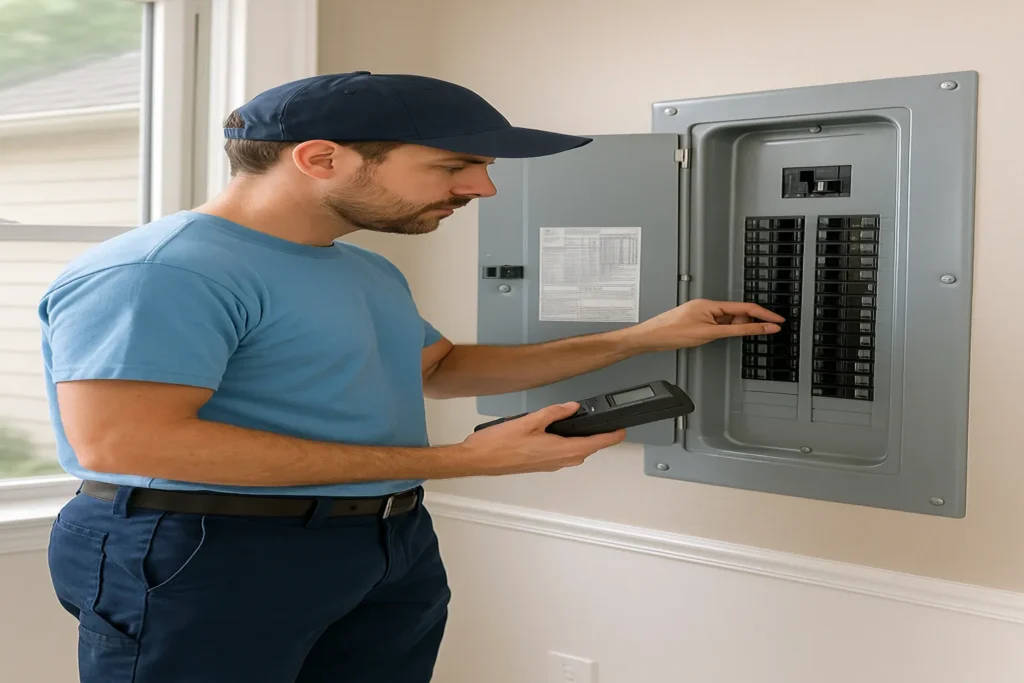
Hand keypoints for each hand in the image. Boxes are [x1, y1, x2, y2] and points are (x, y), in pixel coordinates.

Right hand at [456, 402, 625, 474]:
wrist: (479, 460)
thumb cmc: (499, 444)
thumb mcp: (529, 421)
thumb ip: (554, 412)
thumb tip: (572, 407)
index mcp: (560, 450)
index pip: (595, 444)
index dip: (611, 437)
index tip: (622, 431)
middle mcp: (558, 461)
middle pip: (586, 449)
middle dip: (597, 438)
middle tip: (605, 425)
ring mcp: (549, 465)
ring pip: (574, 453)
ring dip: (580, 442)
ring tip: (582, 427)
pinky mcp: (540, 465)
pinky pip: (561, 455)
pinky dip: (566, 445)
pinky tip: (557, 434)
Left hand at [626, 298, 784, 351]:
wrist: (650, 337)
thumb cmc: (671, 333)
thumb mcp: (709, 334)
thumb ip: (736, 330)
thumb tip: (754, 327)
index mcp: (712, 305)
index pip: (746, 307)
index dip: (764, 315)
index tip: (778, 321)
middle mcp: (707, 306)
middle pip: (737, 313)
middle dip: (747, 323)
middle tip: (752, 334)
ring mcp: (702, 313)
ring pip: (727, 320)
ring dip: (732, 328)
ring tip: (717, 338)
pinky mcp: (696, 320)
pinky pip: (717, 324)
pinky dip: (722, 330)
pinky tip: (715, 337)